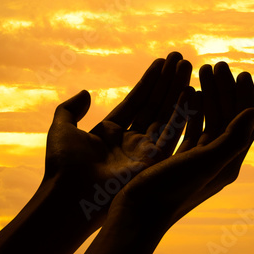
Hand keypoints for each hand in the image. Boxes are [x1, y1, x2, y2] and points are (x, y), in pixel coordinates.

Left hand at [43, 52, 193, 222]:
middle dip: (168, 81)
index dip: (149, 81)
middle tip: (182, 58)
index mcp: (110, 134)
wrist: (70, 195)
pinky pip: (172, 133)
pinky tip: (191, 91)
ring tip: (189, 66)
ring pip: (166, 114)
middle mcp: (130, 142)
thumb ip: (70, 109)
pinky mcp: (154, 163)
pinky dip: (182, 113)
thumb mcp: (63, 130)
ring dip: (177, 90)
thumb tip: (85, 93)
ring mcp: (144, 152)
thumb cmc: (63, 166)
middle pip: (154, 105)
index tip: (163, 61)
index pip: (135, 101)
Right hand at [110, 61, 253, 232]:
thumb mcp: (205, 162)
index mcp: (228, 163)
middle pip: (227, 117)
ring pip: (208, 119)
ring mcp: (196, 160)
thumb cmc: (170, 190)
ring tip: (201, 71)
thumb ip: (232, 137)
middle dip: (224, 89)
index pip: (244, 123)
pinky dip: (189, 107)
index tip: (241, 72)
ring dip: (207, 94)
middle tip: (216, 65)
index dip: (245, 97)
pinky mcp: (177, 159)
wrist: (136, 217)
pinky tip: (184, 93)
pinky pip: (189, 127)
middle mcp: (215, 161)